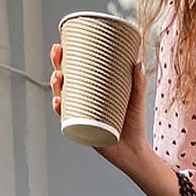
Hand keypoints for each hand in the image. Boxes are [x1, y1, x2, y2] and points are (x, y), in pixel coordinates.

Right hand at [49, 42, 149, 172]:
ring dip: (56, 86)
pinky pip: (67, 119)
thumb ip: (138, 83)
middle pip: (66, 80)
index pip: (78, 70)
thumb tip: (137, 62)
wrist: (134, 152)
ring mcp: (82, 115)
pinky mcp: (82, 129)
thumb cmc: (135, 125)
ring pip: (63, 97)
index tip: (64, 43)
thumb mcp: (137, 101)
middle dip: (57, 65)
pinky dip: (60, 110)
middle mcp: (85, 102)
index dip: (67, 57)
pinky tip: (59, 102)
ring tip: (60, 78)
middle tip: (59, 54)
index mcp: (95, 91)